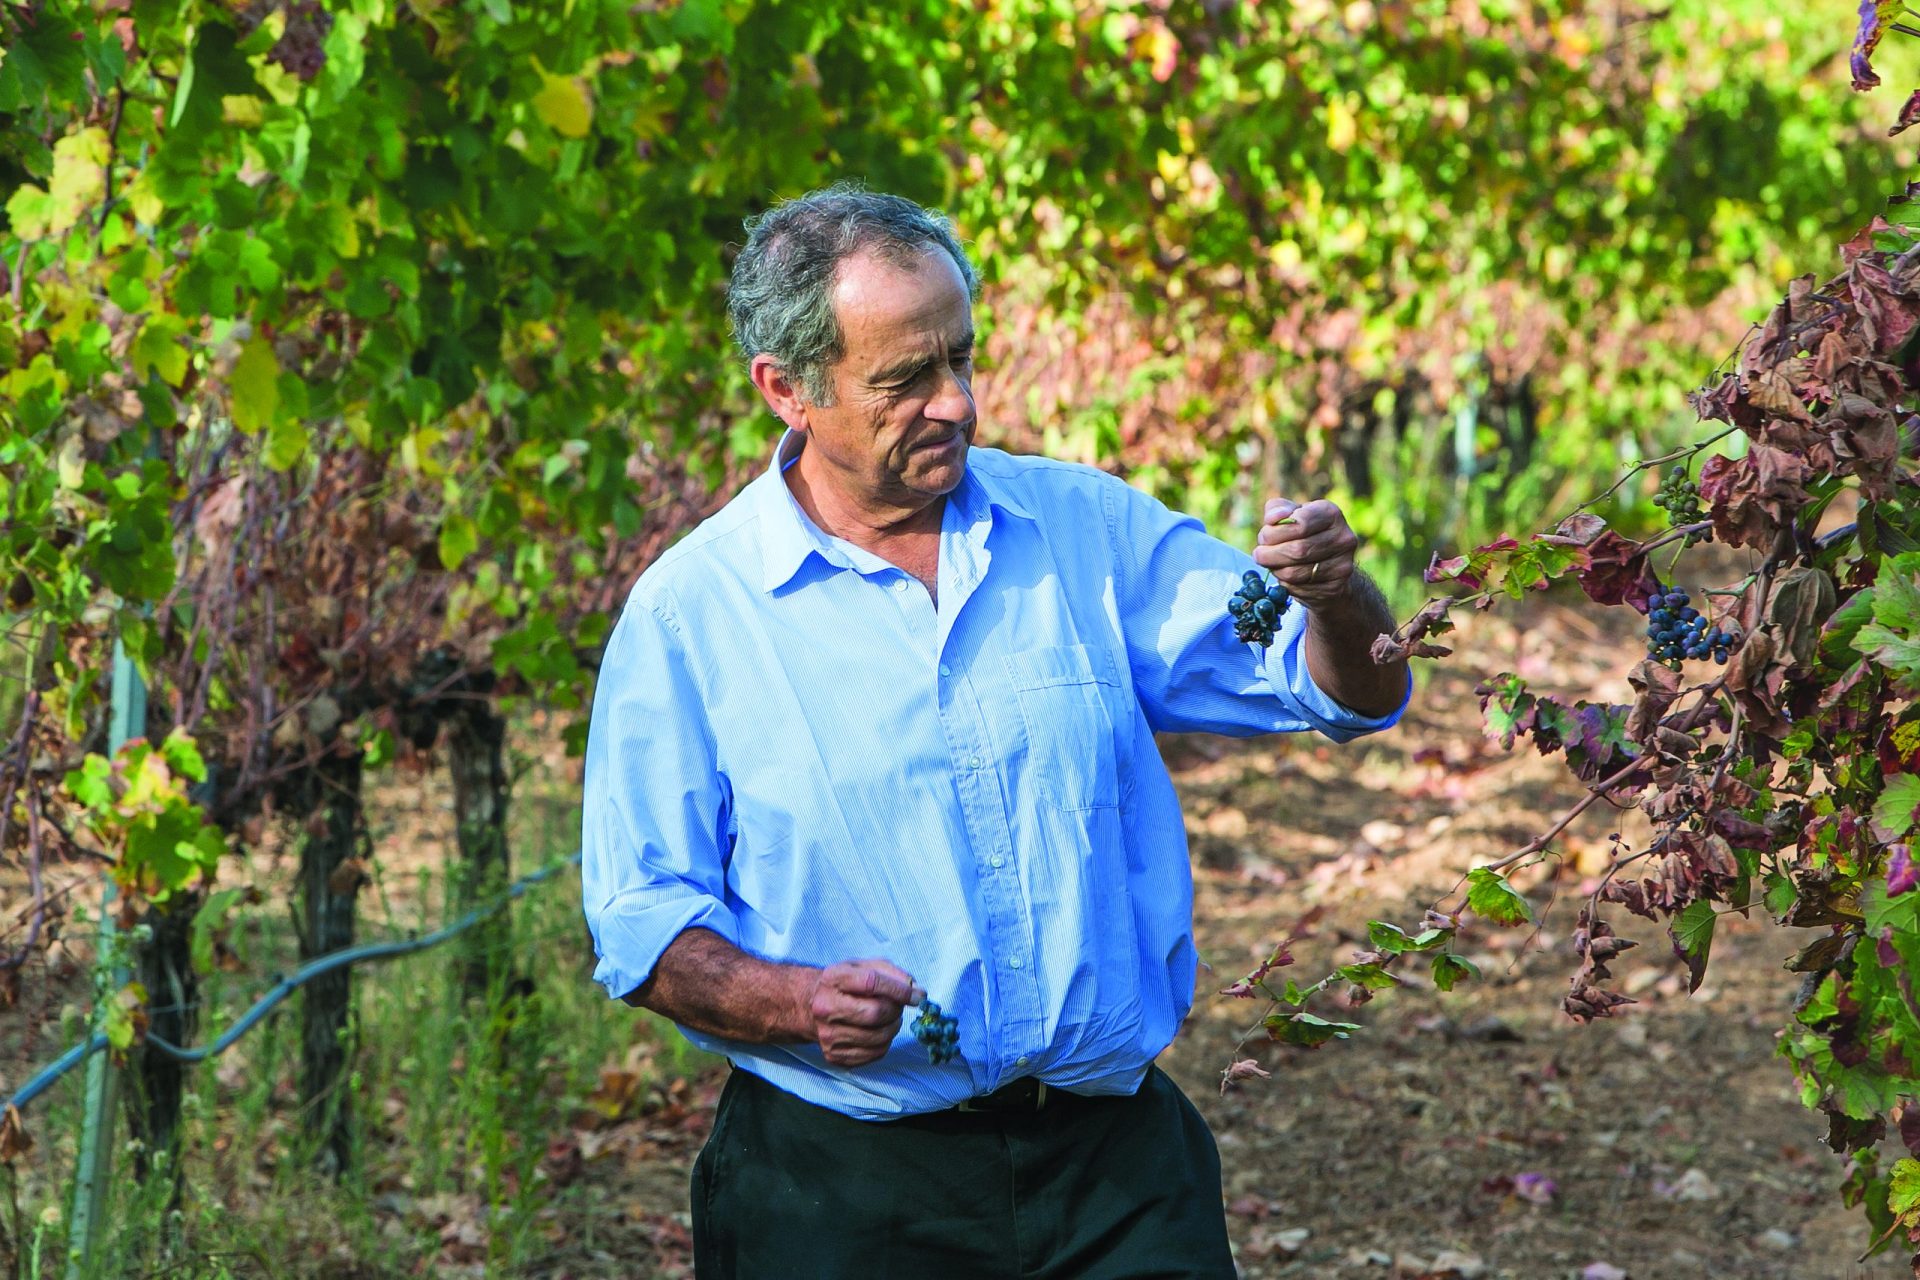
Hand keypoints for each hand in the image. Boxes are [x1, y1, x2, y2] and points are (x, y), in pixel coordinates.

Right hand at [795, 959, 925, 1067]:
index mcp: (833, 979)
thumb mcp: (864, 967)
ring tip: (888, 1017)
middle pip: (875, 1013)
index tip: (917, 995)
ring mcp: (828, 1035)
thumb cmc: (844, 984)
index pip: (872, 982)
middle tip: (898, 1006)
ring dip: (893, 1027)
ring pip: (879, 1037)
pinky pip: (875, 1054)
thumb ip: (892, 974)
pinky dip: (885, 1042)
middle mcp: (825, 1007)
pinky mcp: (834, 1056)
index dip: (900, 990)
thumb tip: (918, 993)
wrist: (810, 1006)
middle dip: (896, 1010)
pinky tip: (878, 1031)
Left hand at [1254, 497, 1360, 608]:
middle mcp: (1343, 538)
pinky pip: (1300, 588)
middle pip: (1297, 550)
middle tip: (1259, 554)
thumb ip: (1277, 509)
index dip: (1275, 532)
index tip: (1263, 537)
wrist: (1328, 565)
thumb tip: (1272, 518)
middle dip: (1270, 554)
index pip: (1300, 523)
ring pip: (1296, 572)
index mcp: (1331, 513)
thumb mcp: (1290, 514)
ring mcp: (1343, 564)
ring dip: (1275, 569)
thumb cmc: (1302, 533)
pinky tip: (1285, 576)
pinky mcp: (1336, 587)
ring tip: (1271, 564)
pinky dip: (1285, 583)